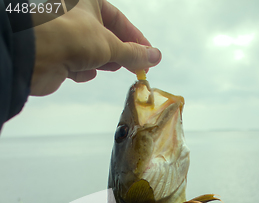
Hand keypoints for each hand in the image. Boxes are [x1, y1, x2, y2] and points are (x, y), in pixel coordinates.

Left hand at [30, 0, 160, 95]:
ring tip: (113, 67)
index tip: (149, 55)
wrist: (36, 55)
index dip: (136, 38)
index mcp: (87, 1)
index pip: (119, 20)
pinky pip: (77, 65)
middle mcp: (75, 16)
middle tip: (137, 67)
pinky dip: (83, 71)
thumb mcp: (110, 44)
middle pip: (107, 36)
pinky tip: (85, 73)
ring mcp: (65, 36)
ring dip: (103, 62)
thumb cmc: (71, 36)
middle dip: (121, 53)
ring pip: (92, 52)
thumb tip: (154, 57)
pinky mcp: (58, 56)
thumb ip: (134, 53)